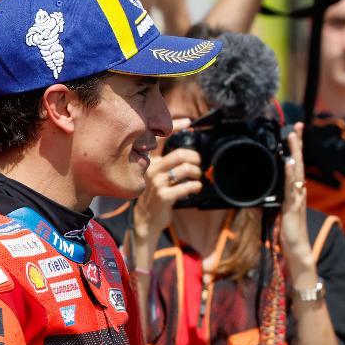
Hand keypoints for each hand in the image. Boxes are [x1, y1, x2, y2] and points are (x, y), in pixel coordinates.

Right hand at [133, 127, 201, 255]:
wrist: (145, 222)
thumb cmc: (153, 196)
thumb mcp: (154, 176)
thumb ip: (165, 163)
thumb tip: (187, 151)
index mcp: (147, 161)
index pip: (160, 139)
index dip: (175, 127)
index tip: (188, 122)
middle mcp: (150, 169)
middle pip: (180, 154)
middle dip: (194, 157)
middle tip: (199, 162)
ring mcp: (157, 183)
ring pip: (186, 169)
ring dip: (197, 173)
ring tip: (197, 177)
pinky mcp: (164, 196)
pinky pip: (188, 186)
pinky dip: (196, 186)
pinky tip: (196, 188)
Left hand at [279, 123, 312, 265]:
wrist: (296, 247)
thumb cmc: (287, 230)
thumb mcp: (274, 211)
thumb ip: (266, 201)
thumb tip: (251, 194)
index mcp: (294, 190)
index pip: (294, 164)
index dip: (294, 149)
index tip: (293, 131)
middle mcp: (298, 190)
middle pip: (298, 162)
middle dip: (297, 144)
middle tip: (296, 126)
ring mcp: (297, 196)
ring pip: (297, 170)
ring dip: (295, 153)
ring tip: (292, 137)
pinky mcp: (293, 205)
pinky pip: (291, 187)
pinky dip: (290, 174)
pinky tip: (289, 163)